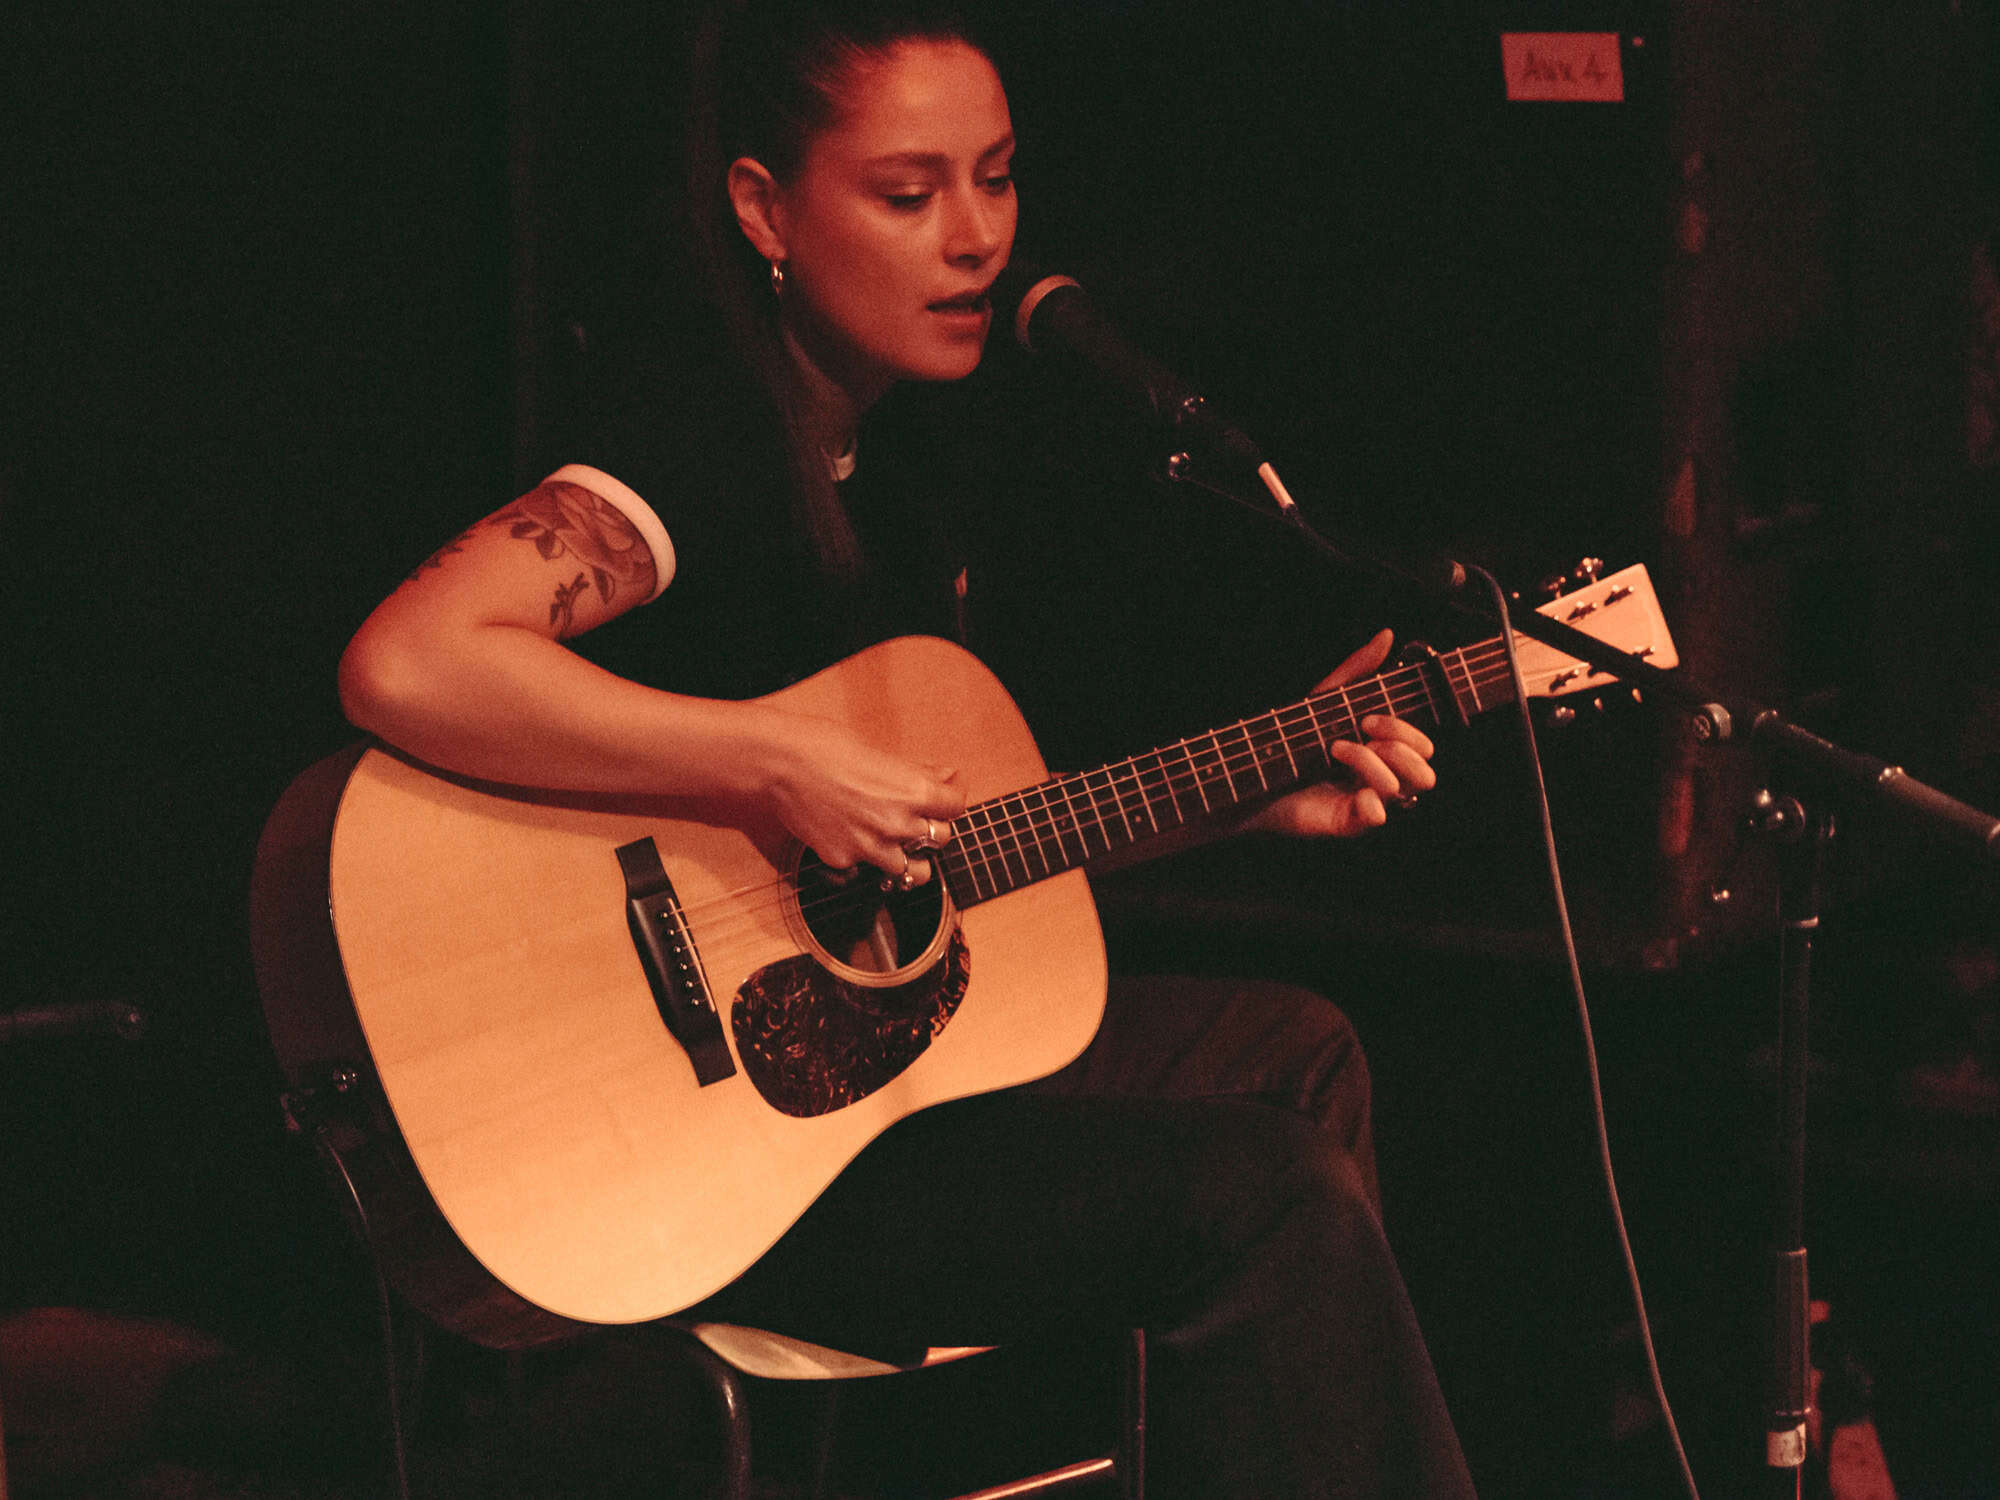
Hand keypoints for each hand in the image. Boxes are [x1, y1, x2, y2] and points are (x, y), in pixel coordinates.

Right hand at [759, 710, 963, 886]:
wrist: (778, 764)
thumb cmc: (826, 746)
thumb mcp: (879, 752)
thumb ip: (915, 771)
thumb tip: (943, 775)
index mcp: (913, 791)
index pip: (956, 805)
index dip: (954, 794)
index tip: (949, 787)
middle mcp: (898, 824)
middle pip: (941, 838)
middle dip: (934, 825)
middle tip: (921, 816)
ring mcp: (871, 847)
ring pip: (914, 870)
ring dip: (910, 855)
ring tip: (899, 843)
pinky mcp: (844, 860)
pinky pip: (868, 868)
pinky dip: (867, 857)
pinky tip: (856, 838)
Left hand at [1245, 629, 1437, 838]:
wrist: (1252, 769)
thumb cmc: (1292, 737)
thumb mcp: (1329, 699)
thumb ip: (1359, 669)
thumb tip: (1387, 635)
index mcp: (1384, 755)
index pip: (1424, 746)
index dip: (1404, 729)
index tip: (1367, 717)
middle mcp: (1382, 781)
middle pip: (1426, 772)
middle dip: (1397, 745)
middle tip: (1359, 731)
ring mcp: (1367, 803)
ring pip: (1404, 789)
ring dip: (1370, 762)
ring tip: (1336, 750)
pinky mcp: (1348, 822)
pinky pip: (1378, 816)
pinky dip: (1369, 800)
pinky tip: (1347, 788)